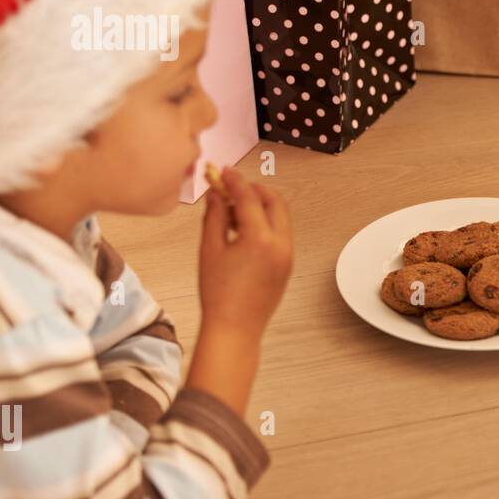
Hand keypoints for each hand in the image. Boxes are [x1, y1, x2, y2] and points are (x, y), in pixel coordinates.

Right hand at [198, 165, 293, 334]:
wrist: (235, 327)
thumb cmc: (218, 293)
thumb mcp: (210, 249)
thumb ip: (214, 216)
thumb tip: (215, 193)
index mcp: (260, 238)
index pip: (249, 197)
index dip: (235, 180)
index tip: (224, 171)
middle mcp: (281, 244)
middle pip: (275, 201)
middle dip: (255, 189)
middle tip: (233, 186)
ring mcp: (288, 254)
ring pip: (281, 216)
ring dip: (262, 206)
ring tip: (234, 210)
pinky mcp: (288, 264)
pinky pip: (282, 233)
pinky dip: (267, 223)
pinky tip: (245, 229)